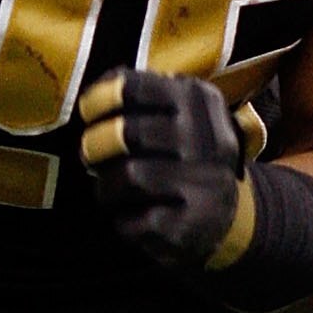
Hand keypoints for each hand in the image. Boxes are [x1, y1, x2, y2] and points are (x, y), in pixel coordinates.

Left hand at [77, 70, 254, 274]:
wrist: (223, 216)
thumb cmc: (180, 157)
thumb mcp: (171, 114)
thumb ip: (135, 98)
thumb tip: (92, 98)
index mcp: (198, 100)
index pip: (135, 88)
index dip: (100, 100)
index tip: (89, 112)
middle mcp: (207, 138)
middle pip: (128, 133)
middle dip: (96, 147)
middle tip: (91, 158)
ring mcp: (205, 184)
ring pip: (129, 176)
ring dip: (107, 187)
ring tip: (113, 191)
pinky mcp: (192, 224)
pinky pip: (135, 220)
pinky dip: (124, 221)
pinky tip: (136, 218)